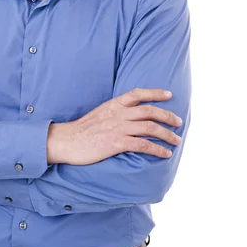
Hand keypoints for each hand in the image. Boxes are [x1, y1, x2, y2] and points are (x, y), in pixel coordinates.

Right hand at [47, 88, 181, 164]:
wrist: (67, 141)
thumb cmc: (81, 130)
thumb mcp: (99, 113)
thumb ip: (114, 112)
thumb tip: (128, 117)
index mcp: (113, 104)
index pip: (138, 93)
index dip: (156, 93)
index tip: (169, 95)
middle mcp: (118, 113)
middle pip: (150, 111)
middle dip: (168, 116)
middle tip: (179, 122)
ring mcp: (118, 128)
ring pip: (150, 128)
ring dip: (167, 134)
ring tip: (177, 140)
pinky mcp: (117, 143)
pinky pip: (143, 145)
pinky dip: (157, 149)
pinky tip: (165, 154)